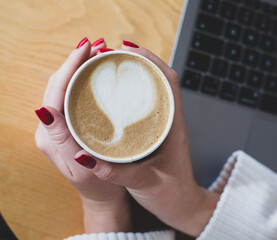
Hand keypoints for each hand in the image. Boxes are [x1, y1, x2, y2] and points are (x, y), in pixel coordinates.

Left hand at [34, 38, 130, 232]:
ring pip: (65, 88)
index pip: (55, 92)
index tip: (86, 48)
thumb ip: (61, 139)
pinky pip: (72, 96)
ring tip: (98, 53)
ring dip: (79, 68)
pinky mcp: (69, 125)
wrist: (102, 197)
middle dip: (75, 62)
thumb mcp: (81, 166)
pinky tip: (95, 73)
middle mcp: (51, 127)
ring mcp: (60, 125)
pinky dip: (82, 80)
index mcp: (50, 135)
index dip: (69, 67)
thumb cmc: (98, 185)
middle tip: (98, 45)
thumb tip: (43, 110)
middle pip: (58, 85)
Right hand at [72, 41, 219, 236]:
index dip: (151, 60)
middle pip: (161, 79)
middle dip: (140, 61)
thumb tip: (83, 157)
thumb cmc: (170, 194)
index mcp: (174, 126)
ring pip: (155, 90)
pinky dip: (136, 92)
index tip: (128, 49)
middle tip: (113, 55)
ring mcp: (166, 126)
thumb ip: (115, 171)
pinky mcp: (159, 133)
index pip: (169, 81)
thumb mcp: (143, 182)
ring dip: (138, 75)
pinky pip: (149, 104)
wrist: (184, 206)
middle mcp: (172, 121)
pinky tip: (119, 94)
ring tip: (114, 67)